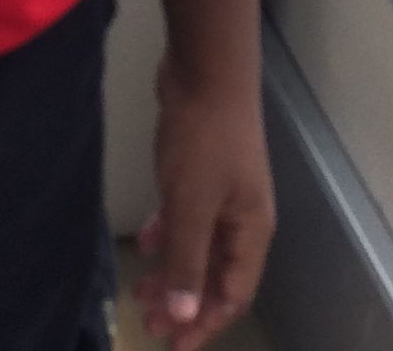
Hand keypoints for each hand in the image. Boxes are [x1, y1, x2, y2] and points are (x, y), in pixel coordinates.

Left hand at [135, 63, 273, 347]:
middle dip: (185, 301)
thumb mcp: (192, 205)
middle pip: (216, 273)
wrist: (206, 69)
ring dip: (174, 269)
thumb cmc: (203, 140)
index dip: (204, 323)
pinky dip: (170, 231)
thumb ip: (188, 260)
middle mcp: (242, 217)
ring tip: (142, 288)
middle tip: (150, 320)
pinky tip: (147, 236)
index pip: (232, 294)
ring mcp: (224, 191)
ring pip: (199, 244)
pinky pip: (188, 215)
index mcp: (250, 231)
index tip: (172, 344)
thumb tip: (186, 314)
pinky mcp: (203, 169)